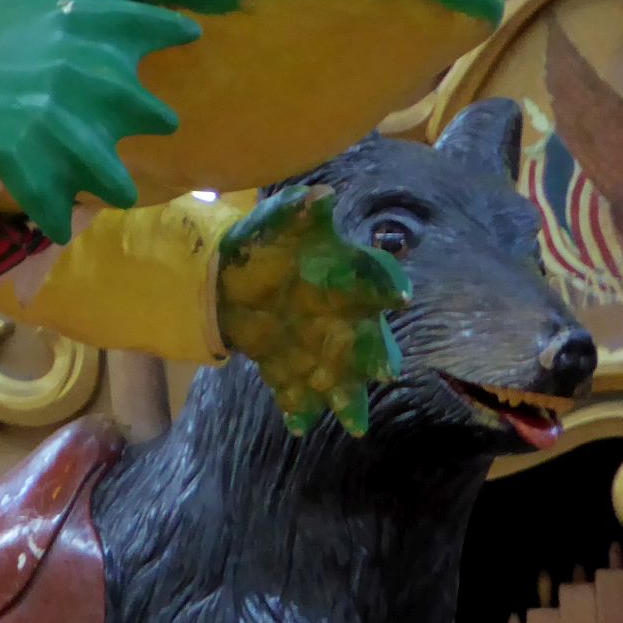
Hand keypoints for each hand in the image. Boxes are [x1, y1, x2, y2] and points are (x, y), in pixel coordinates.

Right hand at [0, 0, 195, 242]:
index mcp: (104, 27)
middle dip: (150, 122)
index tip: (183, 38)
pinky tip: (62, 219)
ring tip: (112, 185)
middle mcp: (101, 80)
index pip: (168, 29)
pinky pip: (61, 214)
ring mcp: (73, 132)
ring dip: (116, 185)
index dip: (175, 35)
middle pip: (159, 118)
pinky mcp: (40, 171)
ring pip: (118, 182)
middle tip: (137, 121)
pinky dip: (60, 219)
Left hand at [216, 185, 410, 436]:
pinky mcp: (286, 367)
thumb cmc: (266, 242)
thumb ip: (299, 209)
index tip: (399, 297)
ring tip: (354, 425)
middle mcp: (343, 318)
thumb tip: (320, 197)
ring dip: (349, 401)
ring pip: (343, 379)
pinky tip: (299, 425)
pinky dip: (298, 409)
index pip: (376, 282)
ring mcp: (317, 348)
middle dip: (378, 357)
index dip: (389, 287)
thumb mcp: (278, 220)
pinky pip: (297, 393)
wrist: (223, 276)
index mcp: (347, 278)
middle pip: (371, 342)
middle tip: (383, 371)